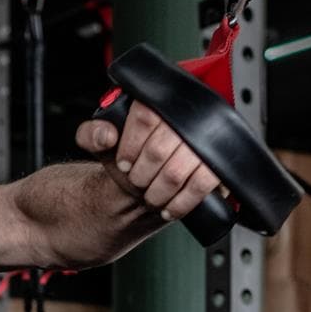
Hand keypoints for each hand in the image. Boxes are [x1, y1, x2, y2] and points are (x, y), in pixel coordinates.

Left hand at [76, 100, 224, 223]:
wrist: (152, 181)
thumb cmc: (130, 159)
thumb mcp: (104, 144)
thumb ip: (91, 134)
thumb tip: (108, 135)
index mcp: (160, 103)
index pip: (146, 117)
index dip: (131, 146)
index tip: (124, 163)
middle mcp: (187, 116)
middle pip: (160, 148)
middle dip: (142, 174)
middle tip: (137, 181)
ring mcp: (207, 140)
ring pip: (177, 170)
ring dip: (158, 191)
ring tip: (150, 196)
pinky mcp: (219, 165)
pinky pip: (202, 184)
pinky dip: (180, 202)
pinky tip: (169, 207)